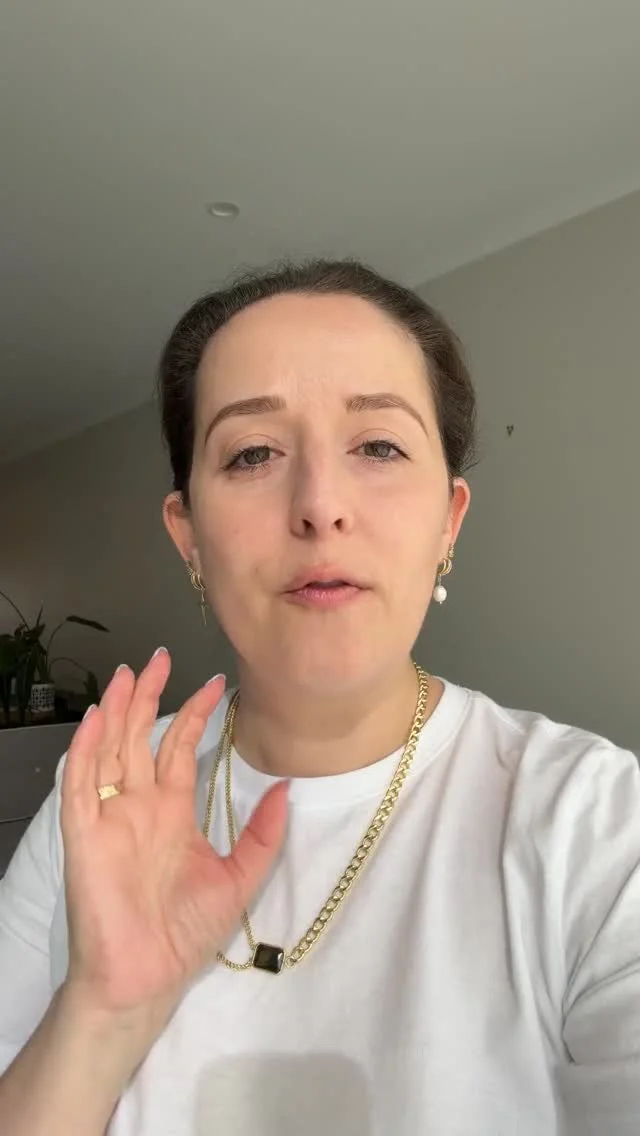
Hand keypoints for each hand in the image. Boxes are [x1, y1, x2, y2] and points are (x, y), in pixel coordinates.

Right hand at [59, 649, 286, 1018]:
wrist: (145, 979)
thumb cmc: (184, 933)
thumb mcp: (238, 877)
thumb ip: (262, 833)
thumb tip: (288, 787)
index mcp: (172, 811)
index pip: (179, 748)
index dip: (196, 713)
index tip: (217, 682)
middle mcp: (139, 806)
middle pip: (140, 737)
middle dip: (148, 695)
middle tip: (158, 657)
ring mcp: (111, 817)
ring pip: (110, 750)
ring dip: (116, 711)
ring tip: (127, 673)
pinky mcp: (85, 836)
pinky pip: (81, 786)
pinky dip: (86, 751)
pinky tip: (96, 720)